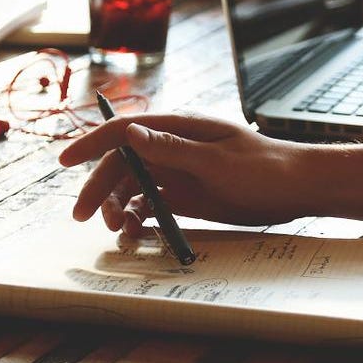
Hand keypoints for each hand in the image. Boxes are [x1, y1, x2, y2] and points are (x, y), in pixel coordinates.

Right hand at [59, 112, 314, 232]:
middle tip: (81, 217)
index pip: (123, 131)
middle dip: (97, 188)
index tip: (65, 160)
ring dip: (117, 207)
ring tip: (119, 232)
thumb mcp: (217, 160)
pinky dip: (137, 218)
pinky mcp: (186, 194)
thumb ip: (173, 149)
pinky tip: (136, 233)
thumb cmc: (264, 168)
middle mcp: (172, 148)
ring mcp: (178, 171)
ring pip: (132, 187)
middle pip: (121, 164)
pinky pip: (151, 204)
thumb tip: (131, 133)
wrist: (297, 188)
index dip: (90, 143)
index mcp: (178, 128)